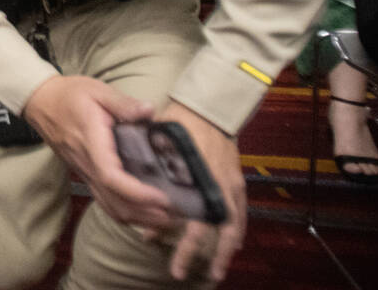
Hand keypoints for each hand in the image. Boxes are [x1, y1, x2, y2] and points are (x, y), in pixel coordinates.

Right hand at [23, 76, 175, 230]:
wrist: (41, 102)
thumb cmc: (69, 95)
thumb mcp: (97, 90)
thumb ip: (124, 103)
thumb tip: (150, 111)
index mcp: (92, 142)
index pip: (111, 177)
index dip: (137, 193)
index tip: (162, 197)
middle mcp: (86, 164)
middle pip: (114, 201)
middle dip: (146, 214)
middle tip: (177, 214)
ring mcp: (84, 172)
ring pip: (109, 206)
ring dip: (138, 218)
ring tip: (166, 218)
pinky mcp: (85, 174)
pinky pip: (104, 201)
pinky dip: (125, 213)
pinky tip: (143, 213)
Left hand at [154, 103, 245, 282]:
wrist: (210, 104)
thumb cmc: (181, 122)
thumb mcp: (160, 142)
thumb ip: (151, 168)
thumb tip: (136, 193)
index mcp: (199, 180)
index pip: (194, 220)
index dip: (182, 242)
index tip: (161, 252)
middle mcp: (219, 187)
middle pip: (215, 230)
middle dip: (200, 255)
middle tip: (180, 273)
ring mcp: (231, 184)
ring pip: (232, 227)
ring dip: (224, 251)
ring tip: (214, 271)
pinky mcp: (237, 180)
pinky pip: (241, 212)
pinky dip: (236, 231)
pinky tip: (232, 244)